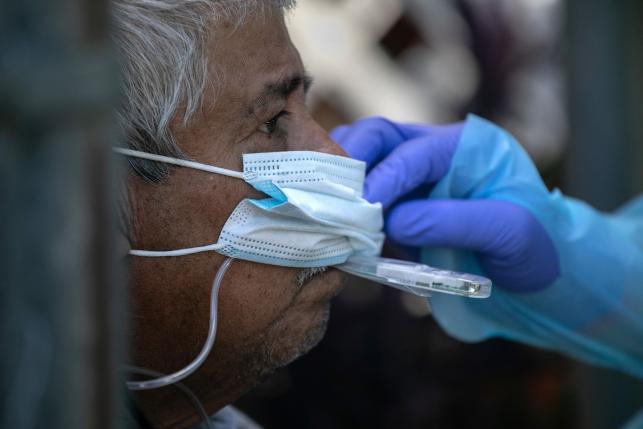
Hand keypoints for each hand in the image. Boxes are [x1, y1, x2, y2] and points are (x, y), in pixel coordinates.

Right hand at [331, 116, 558, 291]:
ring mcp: (412, 178)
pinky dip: (342, 201)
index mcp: (465, 147)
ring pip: (363, 156)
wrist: (538, 274)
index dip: (386, 176)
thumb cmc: (536, 247)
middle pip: (378, 136)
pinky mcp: (398, 204)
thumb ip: (454, 221)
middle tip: (331, 196)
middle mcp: (433, 153)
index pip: (413, 151)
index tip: (365, 206)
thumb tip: (394, 221)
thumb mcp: (510, 233)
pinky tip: (335, 222)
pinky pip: (361, 190)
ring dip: (339, 177)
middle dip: (350, 160)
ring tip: (328, 208)